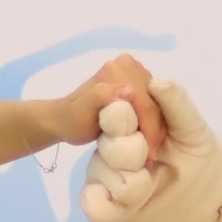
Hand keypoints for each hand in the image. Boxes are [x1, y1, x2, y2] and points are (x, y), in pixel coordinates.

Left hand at [47, 54, 164, 149]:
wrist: (64, 119)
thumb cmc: (72, 119)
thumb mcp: (82, 110)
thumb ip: (102, 96)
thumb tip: (129, 91)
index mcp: (118, 69)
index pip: (144, 101)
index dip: (150, 129)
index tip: (150, 154)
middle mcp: (129, 66)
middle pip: (153, 102)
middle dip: (154, 130)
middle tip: (151, 156)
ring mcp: (135, 73)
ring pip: (157, 104)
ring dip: (155, 128)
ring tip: (149, 150)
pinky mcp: (137, 82)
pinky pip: (153, 104)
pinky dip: (152, 122)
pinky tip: (147, 139)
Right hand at [80, 76, 221, 221]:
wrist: (210, 196)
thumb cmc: (200, 153)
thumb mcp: (194, 128)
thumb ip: (177, 104)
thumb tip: (156, 81)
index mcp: (128, 119)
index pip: (114, 114)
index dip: (130, 124)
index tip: (153, 140)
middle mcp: (111, 143)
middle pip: (105, 144)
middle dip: (131, 154)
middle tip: (152, 161)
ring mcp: (105, 172)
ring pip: (98, 173)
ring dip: (127, 184)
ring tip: (147, 186)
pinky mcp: (105, 202)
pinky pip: (92, 203)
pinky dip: (105, 207)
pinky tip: (125, 208)